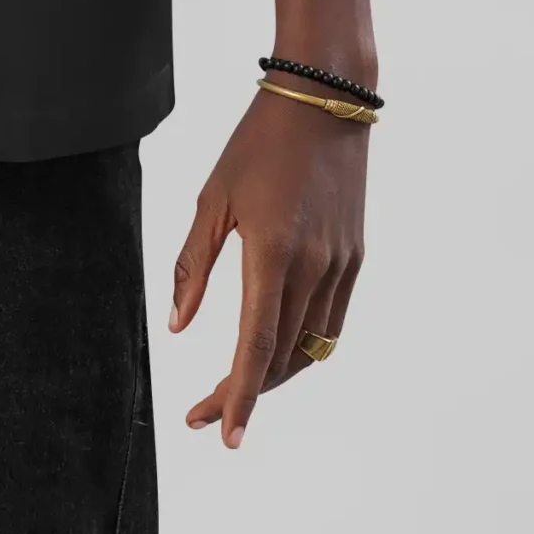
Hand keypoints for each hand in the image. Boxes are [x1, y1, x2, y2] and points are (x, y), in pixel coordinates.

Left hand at [168, 85, 367, 447]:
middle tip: (207, 411)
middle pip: (281, 357)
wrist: (325, 99)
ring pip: (309, 348)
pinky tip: (276, 348)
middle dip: (246, 393)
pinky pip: (330, 323)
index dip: (238, 397)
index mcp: (273, 252)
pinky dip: (302, 347)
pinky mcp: (355, 258)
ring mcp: (340, 265)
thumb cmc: (258, 142)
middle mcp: (314, 266)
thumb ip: (194, 266)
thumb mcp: (213, 198)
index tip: (222, 434)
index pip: (255, 347)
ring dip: (274, 375)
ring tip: (236, 386)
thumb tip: (178, 328)